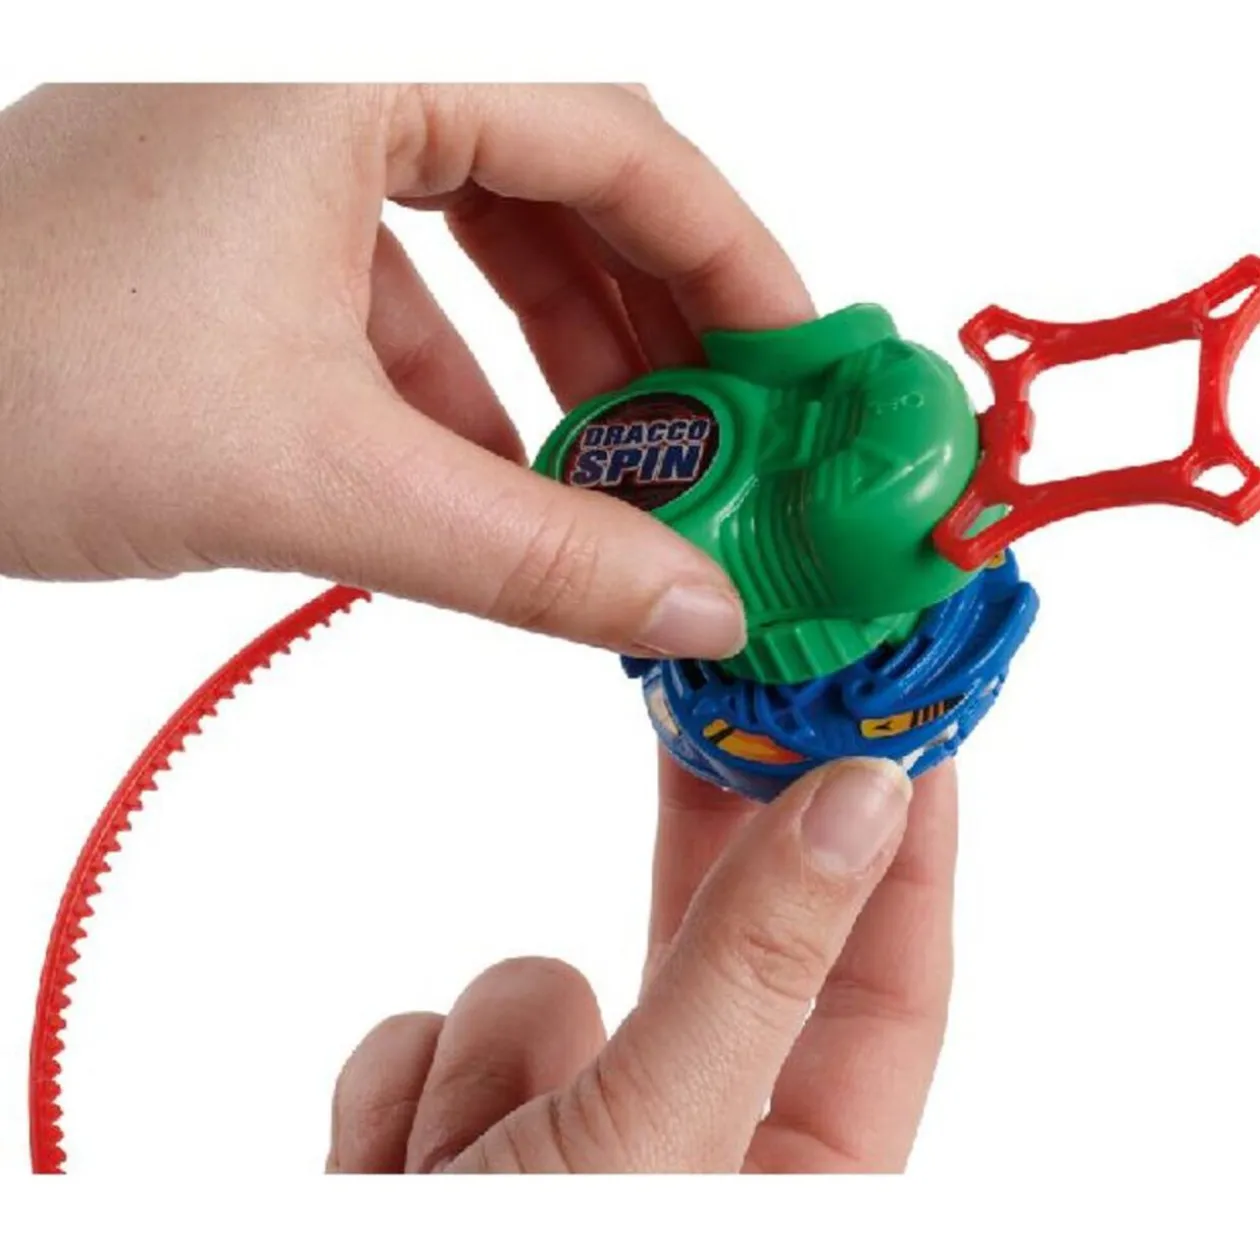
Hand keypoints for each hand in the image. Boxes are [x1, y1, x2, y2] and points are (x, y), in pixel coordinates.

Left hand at [0, 84, 814, 659]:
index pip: (618, 139)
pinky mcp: (243, 232)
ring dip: (561, 362)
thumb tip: (687, 606)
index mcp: (349, 62)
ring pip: (483, 238)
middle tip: (719, 439)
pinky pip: (399, 288)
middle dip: (652, 323)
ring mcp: (277, 151)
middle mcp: (321, 78)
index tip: (794, 368)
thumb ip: (529, 553)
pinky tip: (488, 477)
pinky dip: (461, 383)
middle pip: (562, 185)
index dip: (731, 260)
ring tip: (618, 477)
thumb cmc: (16, 384)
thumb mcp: (319, 473)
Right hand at [328, 757, 955, 1172]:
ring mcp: (558, 1148)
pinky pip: (431, 1036)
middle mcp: (684, 1159)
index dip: (897, 844)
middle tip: (725, 699)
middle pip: (723, 953)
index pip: (886, 984)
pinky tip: (382, 1181)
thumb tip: (863, 801)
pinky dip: (402, 1091)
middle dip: (711, 838)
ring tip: (447, 1169)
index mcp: (796, 1189)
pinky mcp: (451, 1140)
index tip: (894, 714)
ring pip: (538, 993)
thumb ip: (752, 967)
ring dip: (489, 1058)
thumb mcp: (651, 1148)